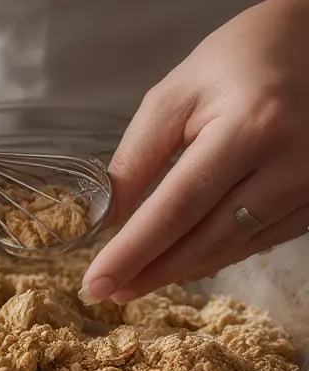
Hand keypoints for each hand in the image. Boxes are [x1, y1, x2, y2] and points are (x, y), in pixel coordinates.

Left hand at [81, 0, 308, 303]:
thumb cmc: (240, 63)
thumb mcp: (176, 95)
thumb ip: (137, 158)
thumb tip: (107, 222)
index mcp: (250, 129)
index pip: (177, 209)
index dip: (133, 251)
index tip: (97, 283)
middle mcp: (289, 164)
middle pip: (205, 240)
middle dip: (152, 272)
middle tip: (110, 292)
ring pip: (231, 250)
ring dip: (179, 271)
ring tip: (136, 281)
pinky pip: (257, 244)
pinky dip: (213, 257)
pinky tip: (182, 262)